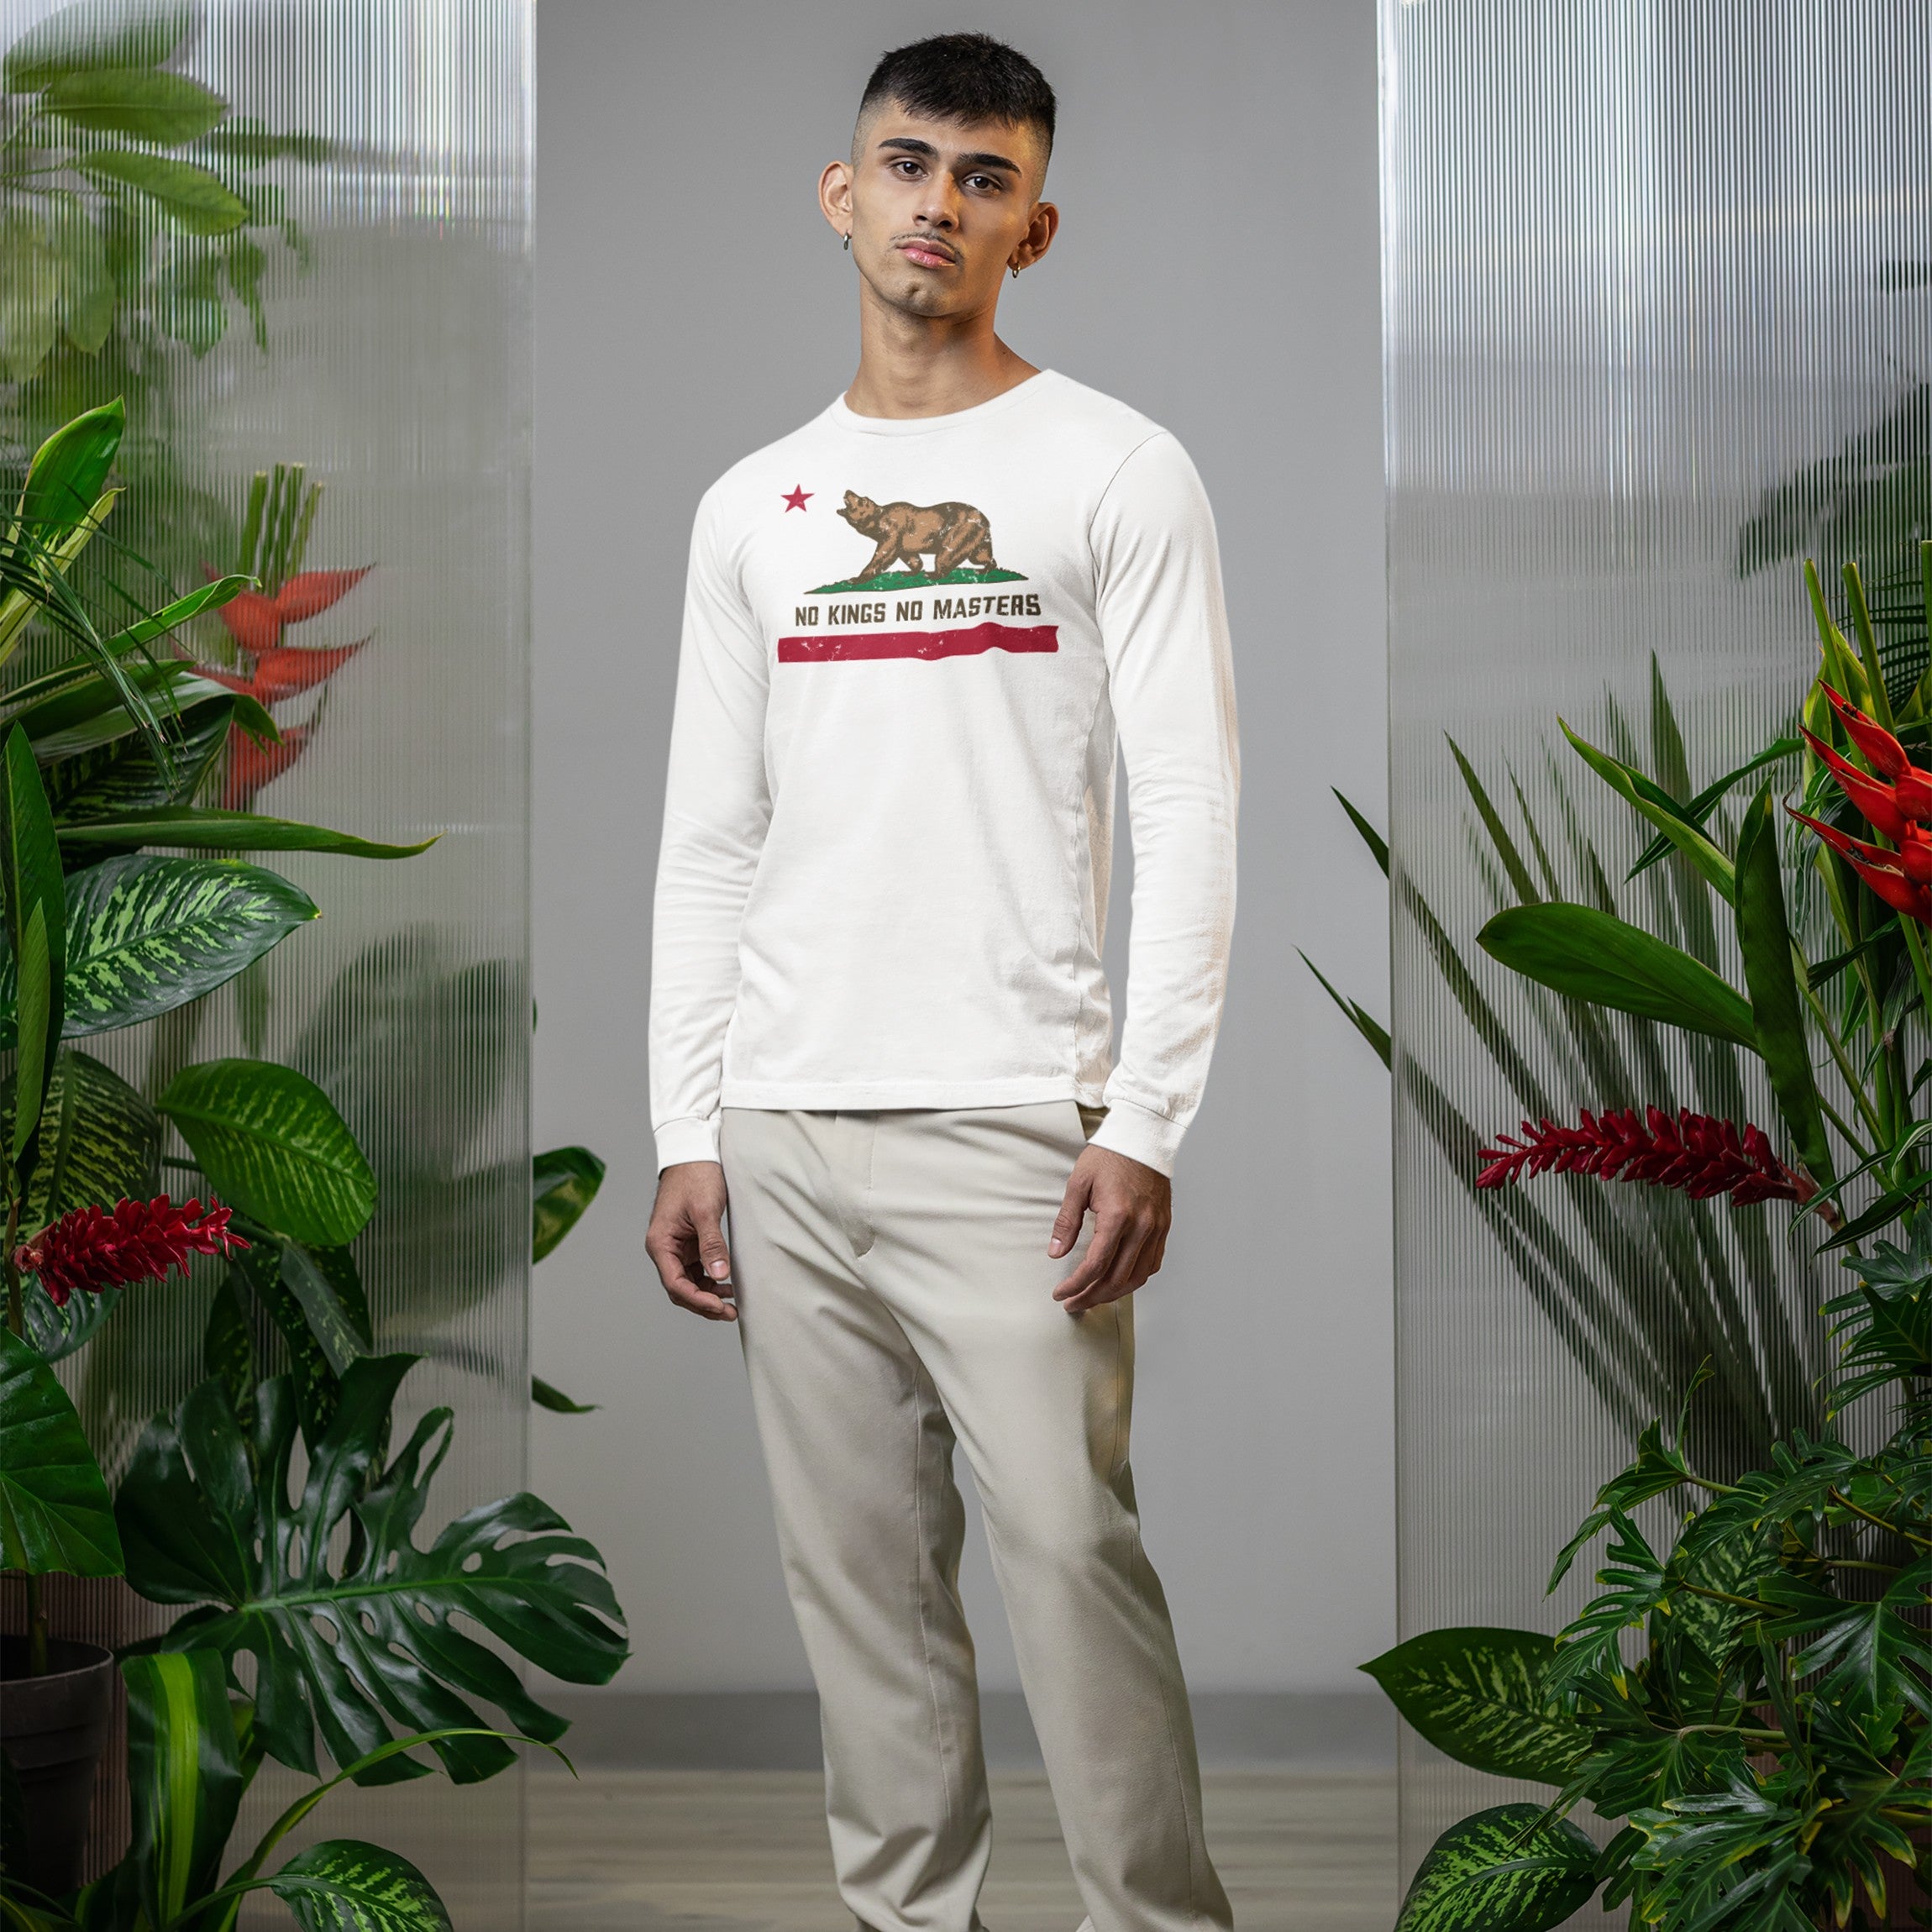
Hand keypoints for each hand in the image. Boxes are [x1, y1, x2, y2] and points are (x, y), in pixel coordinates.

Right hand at [646, 1160, 737, 1320]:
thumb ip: (712, 1244)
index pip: (675, 1284)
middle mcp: (663, 1248)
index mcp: (660, 1243)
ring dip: (707, 1295)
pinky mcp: (687, 1242)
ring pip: (687, 1282)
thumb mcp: (706, 1210)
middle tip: (730, 1313)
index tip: (720, 1307)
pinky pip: (694, 1270)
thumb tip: (720, 1274)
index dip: (698, 1300)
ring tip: (731, 1303)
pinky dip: (708, 1280)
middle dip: (703, 1304)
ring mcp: (675, 1247)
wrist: (693, 1152)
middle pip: (679, 1289)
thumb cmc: (695, 1176)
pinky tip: (725, 1285)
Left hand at [1047, 1145, 1170, 1312]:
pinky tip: (1120, 1281)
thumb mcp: (1078, 1184)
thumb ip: (1066, 1222)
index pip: (1095, 1265)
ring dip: (1114, 1294)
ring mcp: (1156, 1228)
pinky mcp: (1164, 1226)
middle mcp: (1141, 1226)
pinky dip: (1136, 1279)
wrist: (1142, 1138)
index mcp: (1117, 1215)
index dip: (1076, 1285)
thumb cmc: (1108, 1156)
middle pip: (1117, 1278)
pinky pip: (1153, 1264)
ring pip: (1137, 1277)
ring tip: (1093, 1298)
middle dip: (1091, 1296)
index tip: (1060, 1294)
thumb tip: (1055, 1253)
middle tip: (1073, 1303)